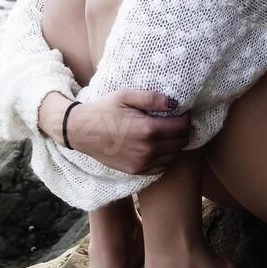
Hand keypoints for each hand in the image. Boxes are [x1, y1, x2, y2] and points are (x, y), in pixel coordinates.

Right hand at [62, 88, 188, 175]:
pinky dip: (165, 156)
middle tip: (174, 122)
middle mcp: (148, 149)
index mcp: (147, 129)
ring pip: (174, 156)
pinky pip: (162, 166)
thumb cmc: (103, 110)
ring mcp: (143, 163)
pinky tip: (157, 146)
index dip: (185, 117)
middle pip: (181, 142)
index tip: (181, 112)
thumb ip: (151, 98)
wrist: (81, 132)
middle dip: (182, 130)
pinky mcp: (137, 171)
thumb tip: (175, 103)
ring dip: (175, 144)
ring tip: (165, 133)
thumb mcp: (125, 96)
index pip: (182, 126)